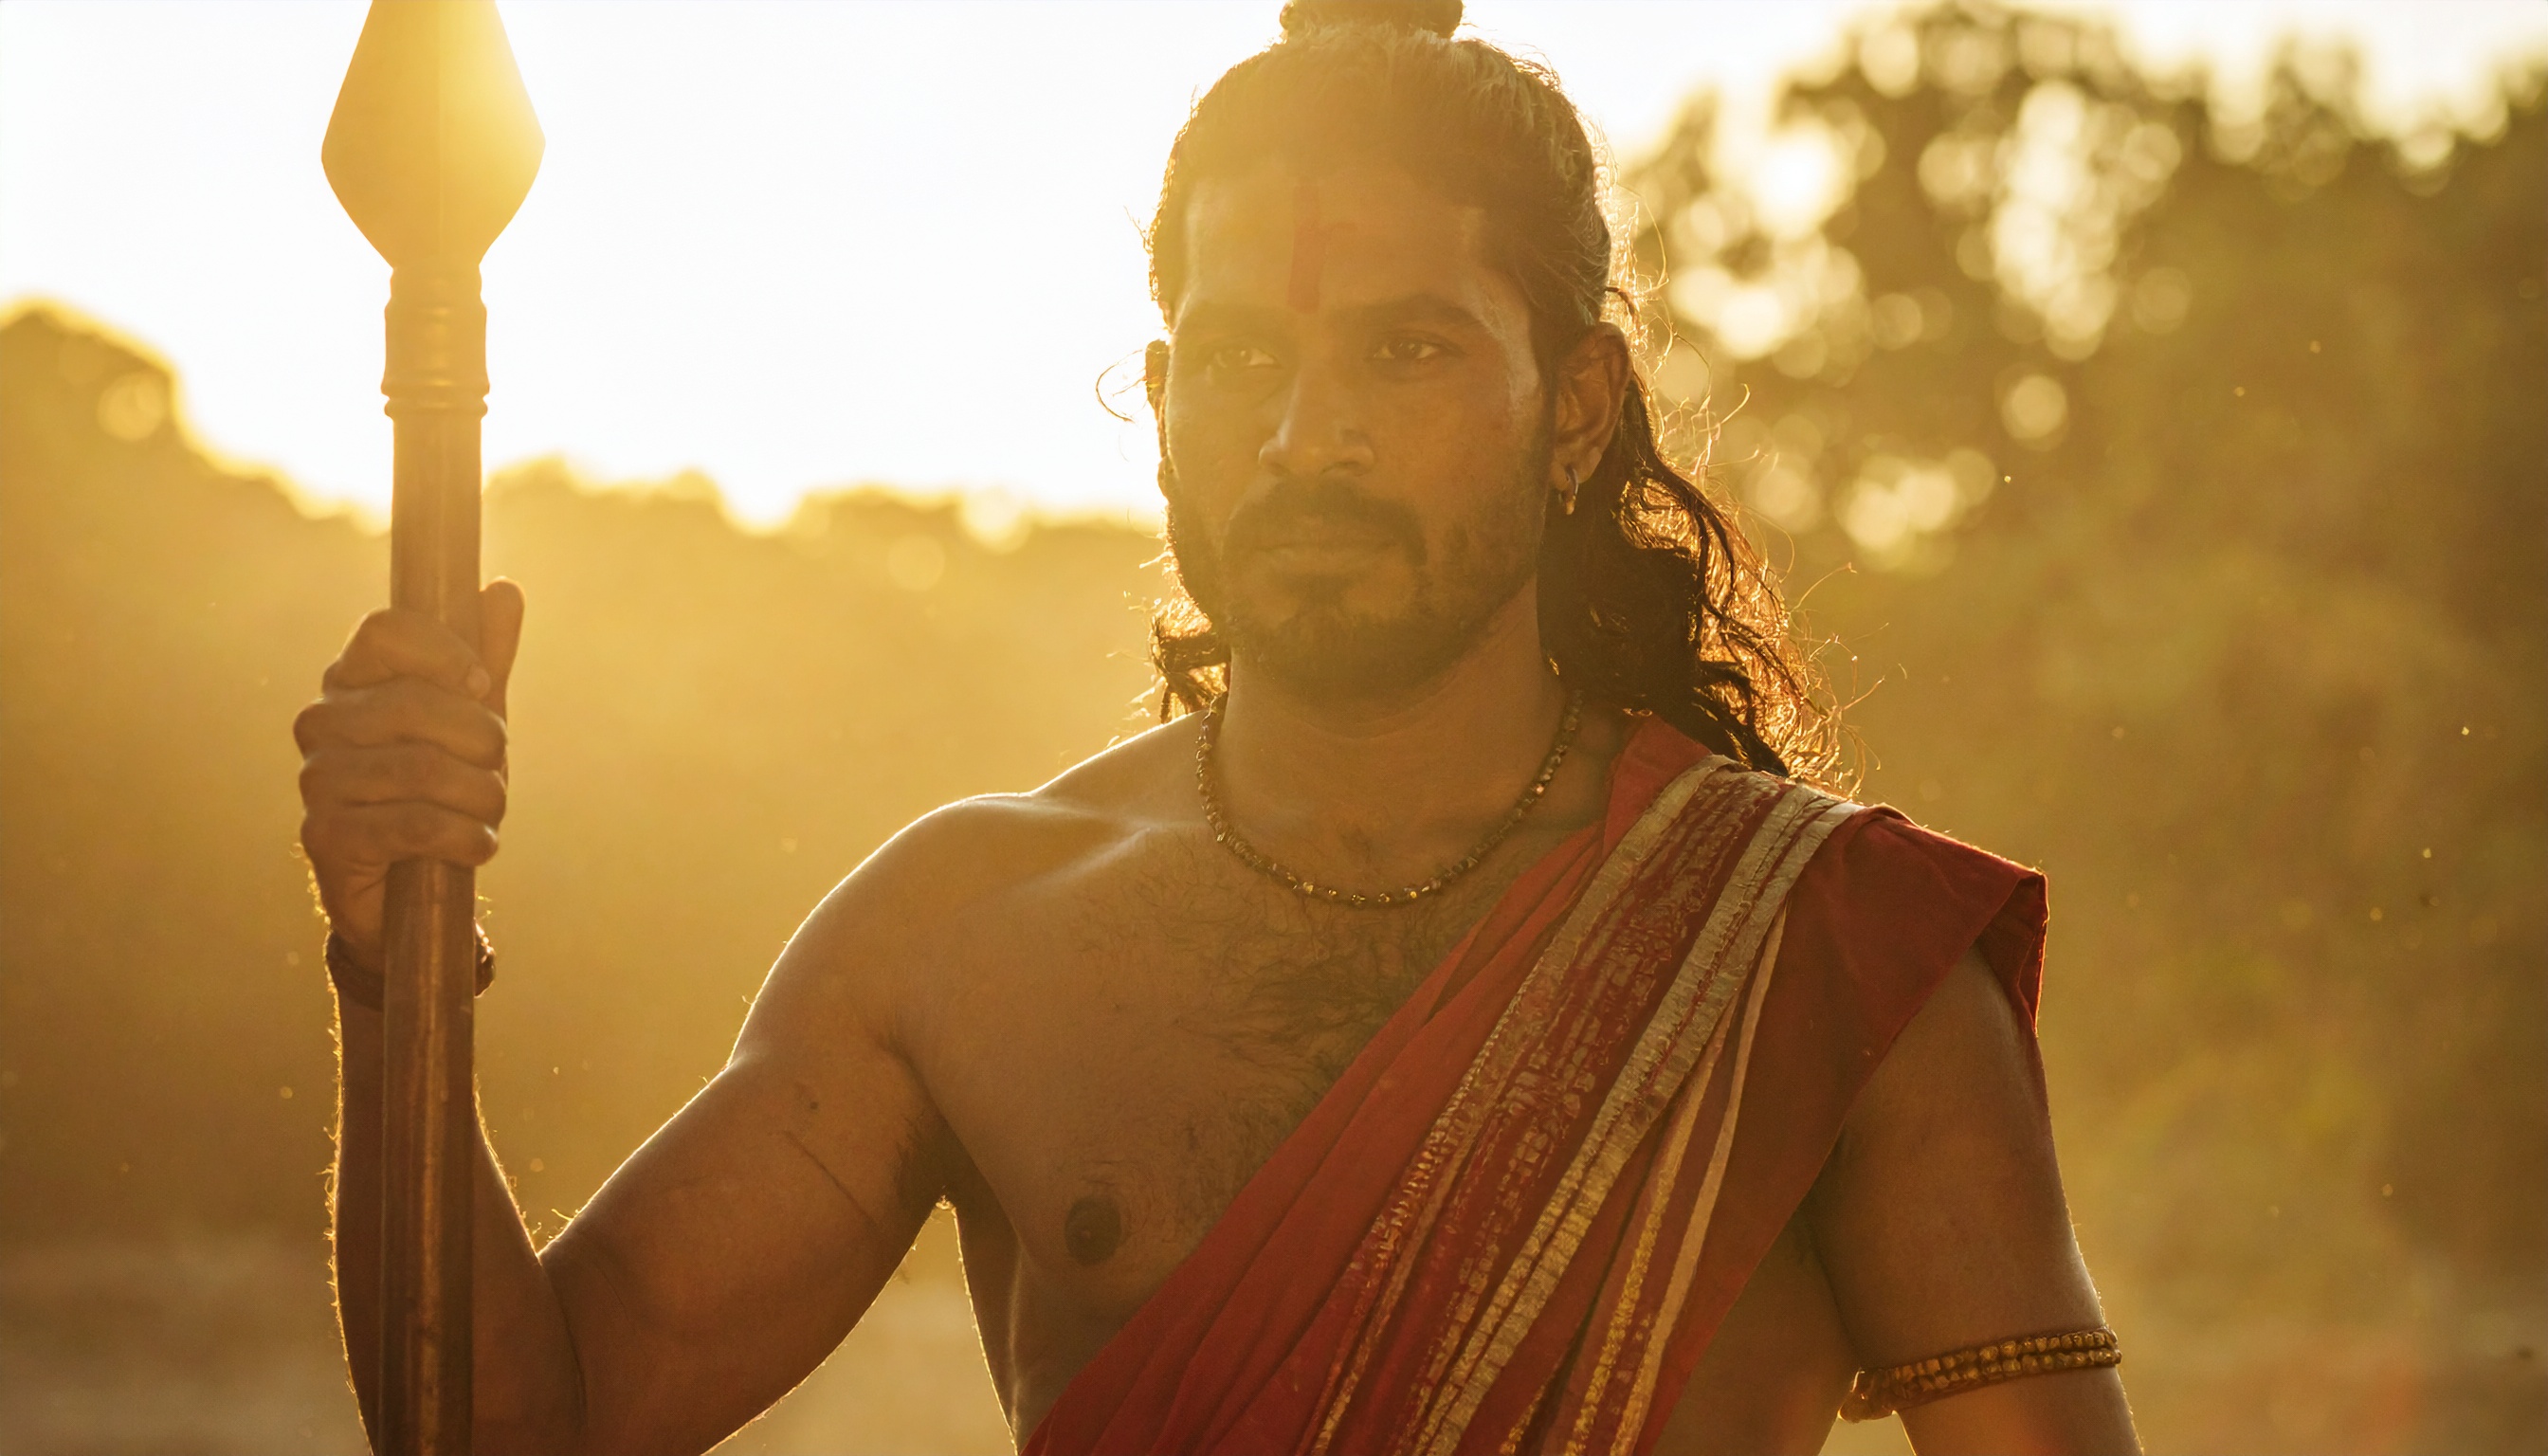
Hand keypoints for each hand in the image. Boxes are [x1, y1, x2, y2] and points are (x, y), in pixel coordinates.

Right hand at [295, 580, 525, 968]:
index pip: (386, 629)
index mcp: (353, 679)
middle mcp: (322, 720)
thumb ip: (486, 659)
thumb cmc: (439, 786)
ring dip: (482, 796)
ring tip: (490, 813)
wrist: (404, 885)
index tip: (482, 684)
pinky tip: (479, 845)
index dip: (444, 650)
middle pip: (415, 704)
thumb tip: (503, 589)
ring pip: (422, 769)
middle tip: (498, 768)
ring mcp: (317, 777)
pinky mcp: (323, 834)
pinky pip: (414, 824)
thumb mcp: (472, 720)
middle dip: (482, 741)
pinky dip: (466, 837)